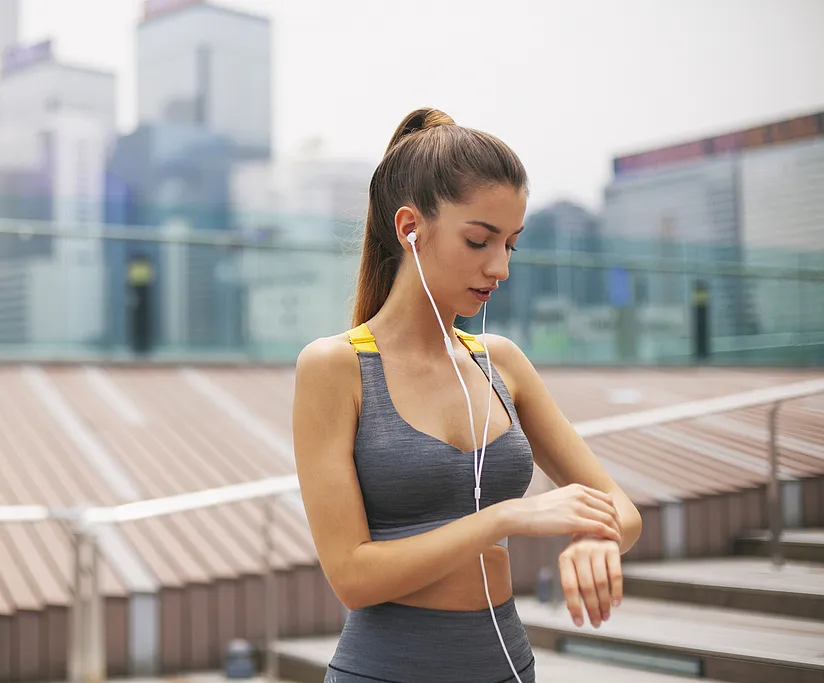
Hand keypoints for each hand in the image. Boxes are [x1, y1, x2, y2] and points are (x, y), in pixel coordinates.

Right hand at [505, 484, 620, 542]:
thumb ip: (573, 502)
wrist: (520, 514)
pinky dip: (610, 535)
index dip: (614, 514)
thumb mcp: (558, 500)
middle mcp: (579, 494)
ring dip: (616, 530)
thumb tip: (583, 511)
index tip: (615, 526)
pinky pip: (600, 528)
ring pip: (608, 518)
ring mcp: (576, 507)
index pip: (606, 499)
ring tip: (617, 542)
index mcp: (576, 488)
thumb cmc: (537, 512)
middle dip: (618, 523)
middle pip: (610, 509)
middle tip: (619, 536)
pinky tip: (612, 543)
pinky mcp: (572, 521)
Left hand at [559, 535, 622, 627]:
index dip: (574, 606)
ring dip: (604, 604)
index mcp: (565, 558)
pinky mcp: (611, 549)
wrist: (595, 531)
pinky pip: (616, 574)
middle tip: (596, 623)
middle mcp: (579, 552)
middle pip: (586, 586)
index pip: (569, 586)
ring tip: (605, 617)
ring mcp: (596, 549)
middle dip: (592, 608)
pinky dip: (617, 591)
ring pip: (601, 583)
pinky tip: (616, 604)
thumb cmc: (581, 557)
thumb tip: (574, 612)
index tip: (579, 623)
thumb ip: (572, 586)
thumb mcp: (572, 566)